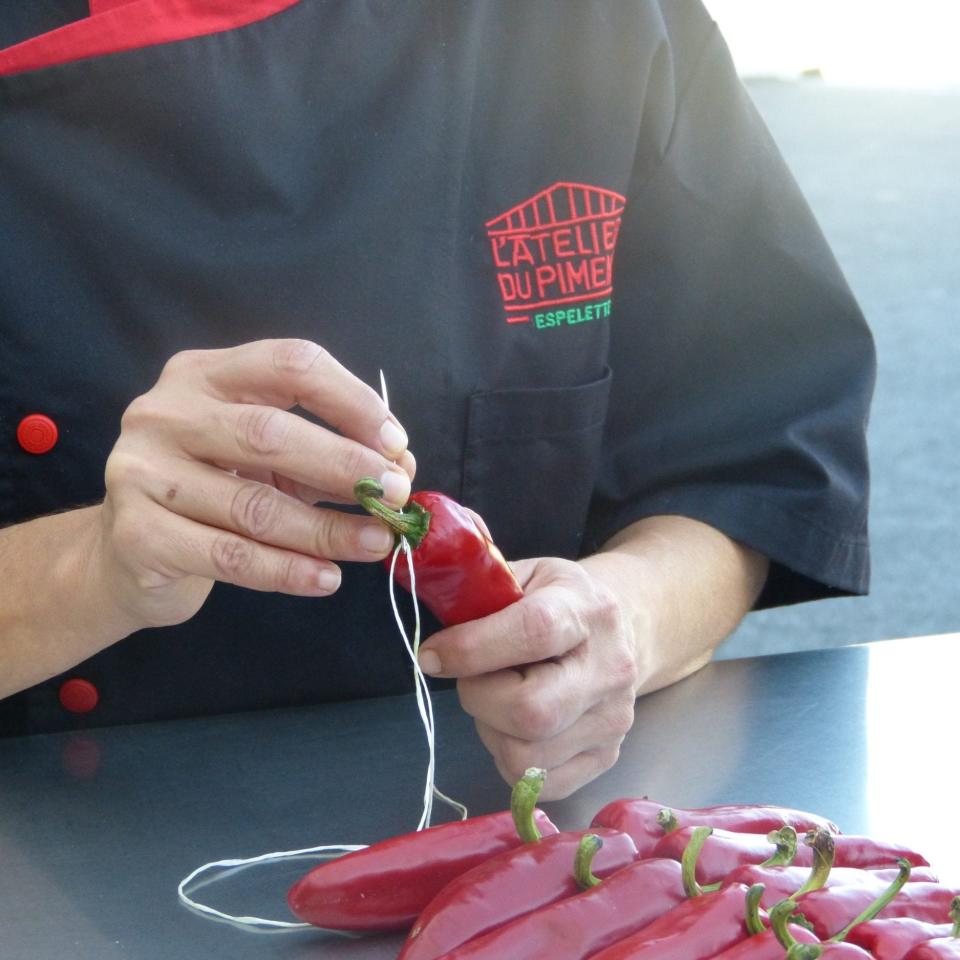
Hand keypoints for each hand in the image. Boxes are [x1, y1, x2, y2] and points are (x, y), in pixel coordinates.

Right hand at [96, 339, 414, 630]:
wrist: (129, 554)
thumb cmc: (214, 491)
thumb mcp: (267, 460)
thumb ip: (327, 456)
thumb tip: (401, 469)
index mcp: (205, 374)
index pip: (290, 365)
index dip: (353, 401)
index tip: (396, 444)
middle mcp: (165, 412)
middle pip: (270, 431)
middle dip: (345, 466)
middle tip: (397, 495)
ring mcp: (142, 471)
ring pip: (254, 505)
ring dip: (328, 529)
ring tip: (378, 543)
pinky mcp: (136, 533)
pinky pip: (229, 556)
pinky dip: (287, 571)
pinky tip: (327, 578)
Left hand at [417, 556, 640, 799]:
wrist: (620, 630)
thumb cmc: (556, 600)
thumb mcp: (524, 575)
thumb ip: (481, 594)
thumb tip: (433, 626)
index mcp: (587, 610)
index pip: (533, 632)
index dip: (472, 648)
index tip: (433, 655)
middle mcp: (609, 668)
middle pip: (532, 711)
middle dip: (479, 698)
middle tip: (472, 678)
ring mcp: (612, 719)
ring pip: (526, 755)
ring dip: (491, 730)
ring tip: (497, 699)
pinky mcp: (606, 757)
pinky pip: (538, 784)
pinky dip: (509, 758)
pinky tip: (513, 727)